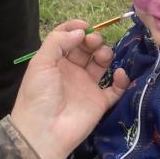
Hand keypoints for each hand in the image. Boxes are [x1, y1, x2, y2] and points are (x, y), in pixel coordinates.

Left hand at [9, 21, 129, 158]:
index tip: (85, 27)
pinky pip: (116, 88)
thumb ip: (58, 42)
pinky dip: (121, 79)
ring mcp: (86, 86)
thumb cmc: (39, 95)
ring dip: (105, 54)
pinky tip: (118, 73)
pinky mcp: (100, 102)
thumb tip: (81, 31)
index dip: (76, 29)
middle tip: (93, 41)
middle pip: (86, 48)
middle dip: (92, 40)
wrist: (44, 131)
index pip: (67, 39)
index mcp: (55, 62)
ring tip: (102, 55)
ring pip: (101, 63)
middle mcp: (71, 71)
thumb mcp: (40, 63)